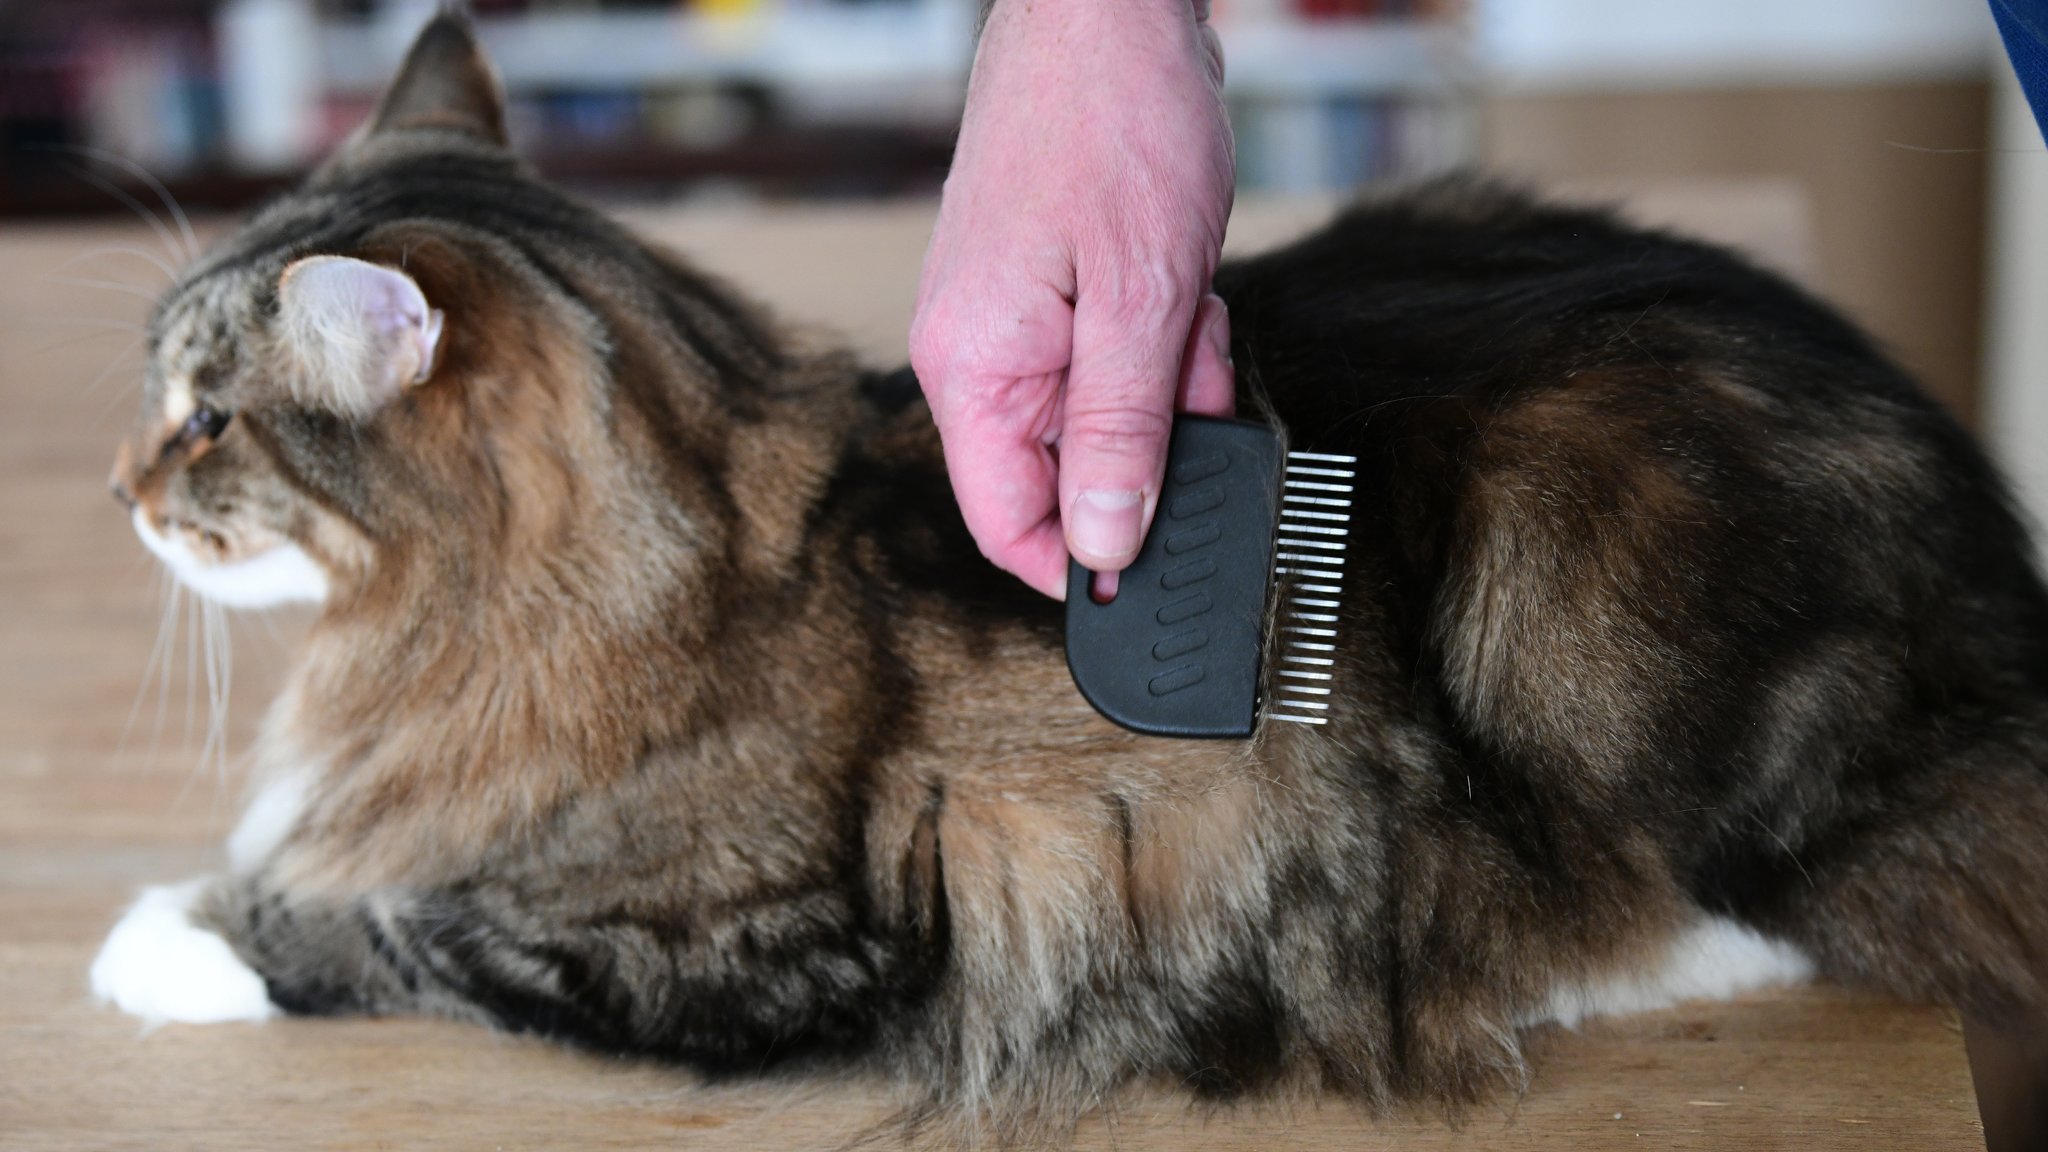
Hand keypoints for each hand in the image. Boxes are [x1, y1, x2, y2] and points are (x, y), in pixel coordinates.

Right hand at [910, 0, 1235, 598]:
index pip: (1008, 524)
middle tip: (1198, 383)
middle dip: (1153, 446)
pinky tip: (1189, 292)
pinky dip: (1165, 343)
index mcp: (975, 369)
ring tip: (1193, 313)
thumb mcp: (1143, 302)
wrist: (1108, 9)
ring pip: (1102, 415)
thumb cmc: (1114, 126)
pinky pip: (1114, 361)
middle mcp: (979, 354)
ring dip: (1168, 387)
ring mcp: (1013, 321)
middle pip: (1065, 470)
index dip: (1081, 567)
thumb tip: (1106, 548)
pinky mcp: (1050, 292)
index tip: (1156, 572)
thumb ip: (1125, 435)